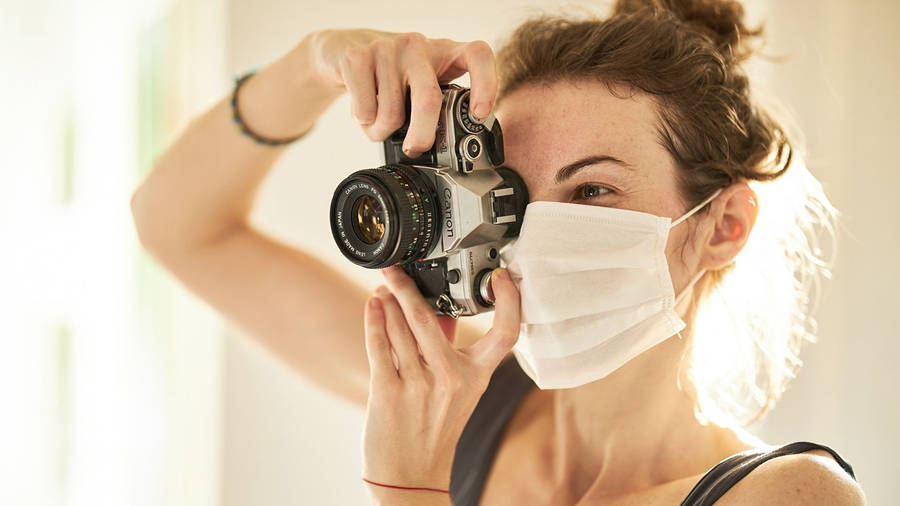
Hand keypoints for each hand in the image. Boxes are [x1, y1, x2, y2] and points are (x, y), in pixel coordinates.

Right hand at [303, 28, 497, 156]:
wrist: (340, 52)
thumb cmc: (389, 77)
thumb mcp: (419, 86)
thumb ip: (437, 108)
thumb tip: (450, 151)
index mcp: (443, 52)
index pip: (477, 54)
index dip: (485, 83)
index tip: (479, 114)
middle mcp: (418, 46)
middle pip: (429, 98)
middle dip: (423, 135)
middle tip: (416, 149)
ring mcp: (388, 48)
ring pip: (392, 113)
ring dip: (382, 133)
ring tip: (379, 124)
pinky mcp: (358, 56)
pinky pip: (365, 110)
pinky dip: (364, 123)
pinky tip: (362, 112)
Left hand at [360, 265, 519, 502]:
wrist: (412, 476)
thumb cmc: (434, 428)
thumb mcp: (457, 389)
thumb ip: (449, 347)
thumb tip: (438, 308)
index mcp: (476, 377)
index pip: (506, 334)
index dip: (510, 301)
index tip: (502, 277)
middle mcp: (451, 379)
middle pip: (428, 318)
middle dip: (407, 287)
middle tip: (396, 268)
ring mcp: (419, 385)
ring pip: (400, 328)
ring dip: (388, 301)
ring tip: (383, 286)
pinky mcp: (389, 392)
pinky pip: (380, 346)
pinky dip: (374, 320)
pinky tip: (373, 305)